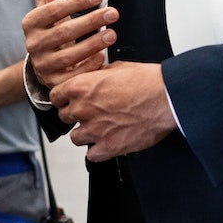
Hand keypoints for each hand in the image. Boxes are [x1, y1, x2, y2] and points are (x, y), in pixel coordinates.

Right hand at [22, 0, 117, 90]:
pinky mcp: (53, 82)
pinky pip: (72, 76)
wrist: (45, 59)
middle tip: (113, 12)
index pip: (53, 10)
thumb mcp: (48, 1)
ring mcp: (42, 65)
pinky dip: (88, 66)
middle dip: (90, 21)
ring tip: (113, 33)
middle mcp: (32, 45)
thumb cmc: (51, 24)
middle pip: (63, 32)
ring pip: (69, 56)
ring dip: (93, 44)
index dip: (76, 2)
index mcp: (30, 22)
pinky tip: (103, 57)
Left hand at [51, 61, 176, 160]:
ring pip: (75, 138)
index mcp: (81, 87)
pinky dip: (97, 151)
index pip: (55, 96)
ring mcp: (95, 130)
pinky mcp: (109, 147)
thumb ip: (98, 76)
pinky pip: (91, 155)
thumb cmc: (147, 81)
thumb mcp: (117, 67)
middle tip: (90, 113)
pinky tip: (106, 143)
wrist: (167, 98)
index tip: (69, 101)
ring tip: (99, 129)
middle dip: (75, 115)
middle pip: (64, 117)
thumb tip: (94, 78)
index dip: (63, 98)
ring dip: (85, 134)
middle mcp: (83, 109)